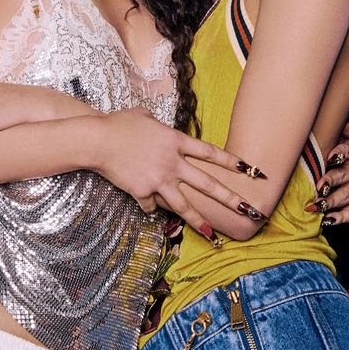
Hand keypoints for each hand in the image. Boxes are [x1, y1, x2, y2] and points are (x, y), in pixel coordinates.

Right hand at [95, 108, 252, 240]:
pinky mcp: (142, 191)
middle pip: (206, 184)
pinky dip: (152, 207)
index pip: (210, 153)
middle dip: (229, 198)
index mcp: (176, 141)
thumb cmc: (119, 123)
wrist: (98, 140)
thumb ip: (158, 124)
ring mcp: (158, 179)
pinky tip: (149, 205)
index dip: (231, 162)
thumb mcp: (145, 116)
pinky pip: (152, 205)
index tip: (251, 170)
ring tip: (212, 233)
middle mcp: (173, 162)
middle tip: (248, 209)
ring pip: (184, 205)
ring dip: (199, 220)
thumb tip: (156, 123)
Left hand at [306, 117, 348, 223]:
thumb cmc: (330, 155)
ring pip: (347, 195)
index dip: (340, 152)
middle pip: (346, 175)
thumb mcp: (334, 140)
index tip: (330, 157)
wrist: (337, 176)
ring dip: (331, 201)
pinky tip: (326, 220)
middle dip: (332, 180)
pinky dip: (339, 217)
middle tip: (319, 186)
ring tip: (316, 206)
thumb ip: (340, 132)